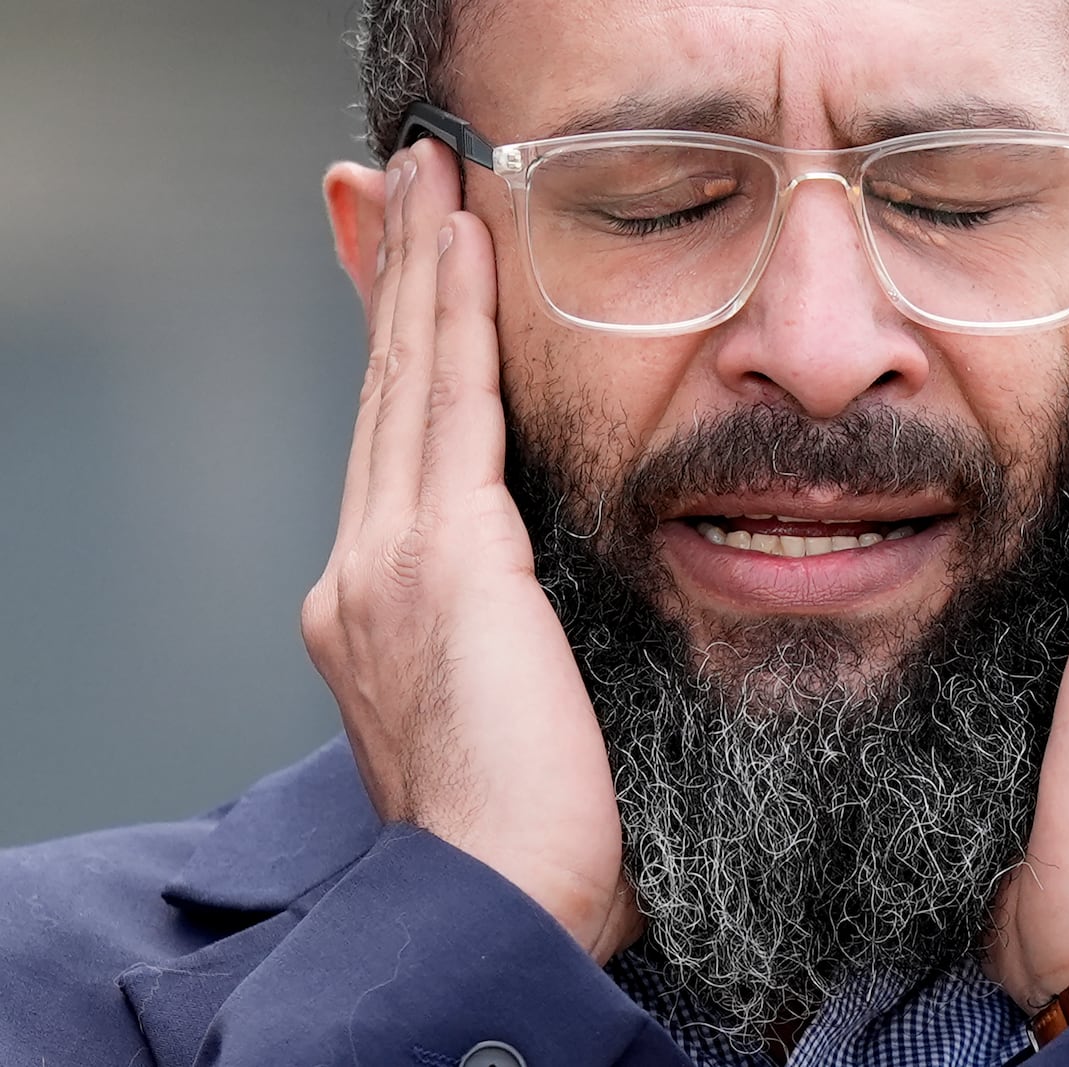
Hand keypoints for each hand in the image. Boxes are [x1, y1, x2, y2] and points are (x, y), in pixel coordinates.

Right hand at [300, 139, 638, 963]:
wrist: (504, 905)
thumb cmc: (541, 835)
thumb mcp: (521, 709)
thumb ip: (521, 633)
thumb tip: (565, 603)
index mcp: (378, 616)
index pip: (397, 452)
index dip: (402, 355)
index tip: (416, 282)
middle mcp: (361, 575)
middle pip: (385, 397)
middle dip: (396, 283)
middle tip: (400, 186)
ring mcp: (385, 563)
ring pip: (407, 381)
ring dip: (422, 270)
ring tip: (430, 179)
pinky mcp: (439, 559)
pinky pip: (449, 405)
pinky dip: (453, 316)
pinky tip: (465, 243)